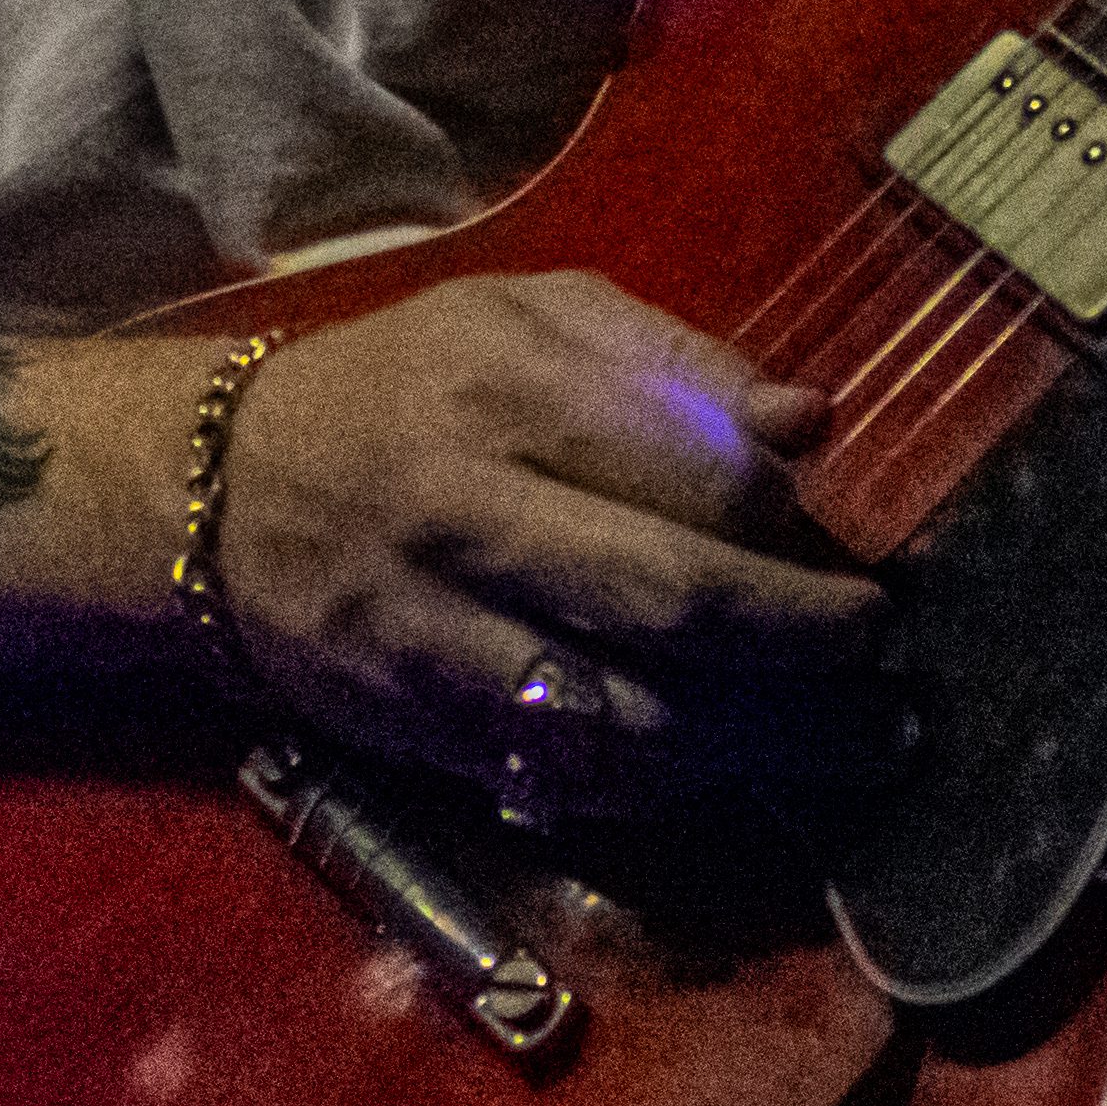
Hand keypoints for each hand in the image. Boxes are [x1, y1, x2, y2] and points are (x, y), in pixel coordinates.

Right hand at [207, 272, 896, 818]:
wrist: (219, 496)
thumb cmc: (408, 390)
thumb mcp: (527, 320)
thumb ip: (674, 360)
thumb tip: (813, 422)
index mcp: (506, 391)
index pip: (694, 466)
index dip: (794, 520)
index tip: (858, 545)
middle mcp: (469, 514)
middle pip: (671, 598)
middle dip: (804, 642)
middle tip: (887, 660)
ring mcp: (439, 636)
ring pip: (625, 716)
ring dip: (761, 743)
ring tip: (858, 742)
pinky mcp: (419, 728)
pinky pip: (567, 782)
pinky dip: (669, 785)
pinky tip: (737, 769)